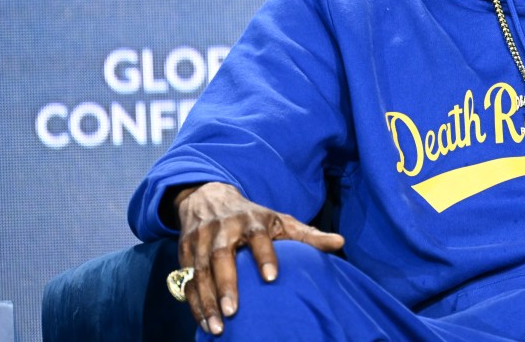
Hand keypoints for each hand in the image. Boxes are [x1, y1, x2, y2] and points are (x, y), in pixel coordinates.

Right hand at [173, 182, 344, 335]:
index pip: (258, 236)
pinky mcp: (184, 252)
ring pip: (200, 271)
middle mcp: (223, 229)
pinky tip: (203, 322)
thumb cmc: (252, 216)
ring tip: (217, 327)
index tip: (271, 278)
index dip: (264, 255)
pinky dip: (193, 303)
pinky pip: (186, 280)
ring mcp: (201, 241)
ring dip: (207, 300)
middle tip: (233, 312)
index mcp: (251, 220)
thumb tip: (340, 243)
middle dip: (227, 284)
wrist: (208, 197)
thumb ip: (307, 235)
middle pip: (222, 256)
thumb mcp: (280, 220)